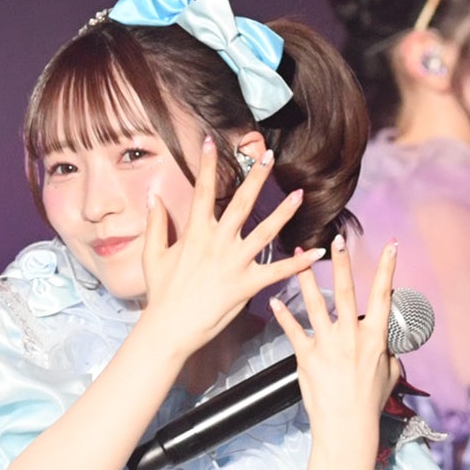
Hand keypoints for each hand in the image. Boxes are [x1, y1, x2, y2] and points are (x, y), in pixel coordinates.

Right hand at [140, 135, 324, 356]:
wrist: (170, 328)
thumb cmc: (161, 293)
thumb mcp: (153, 256)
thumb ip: (156, 224)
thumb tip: (153, 196)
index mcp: (195, 233)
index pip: (203, 191)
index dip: (207, 165)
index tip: (212, 142)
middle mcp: (218, 243)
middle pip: (241, 203)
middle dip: (256, 177)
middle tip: (269, 157)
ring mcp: (234, 263)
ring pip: (264, 232)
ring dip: (283, 212)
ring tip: (299, 194)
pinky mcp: (246, 285)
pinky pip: (277, 272)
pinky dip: (298, 263)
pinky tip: (316, 253)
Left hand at [269, 233, 400, 453]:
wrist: (346, 427)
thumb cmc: (369, 404)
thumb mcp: (390, 375)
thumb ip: (389, 354)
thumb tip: (389, 345)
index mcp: (375, 338)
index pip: (384, 296)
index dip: (388, 269)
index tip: (392, 245)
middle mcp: (351, 337)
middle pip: (346, 291)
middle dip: (342, 263)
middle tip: (336, 239)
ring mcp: (328, 346)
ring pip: (315, 304)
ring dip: (306, 278)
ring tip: (297, 257)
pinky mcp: (307, 358)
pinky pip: (293, 331)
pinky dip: (283, 315)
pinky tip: (275, 300)